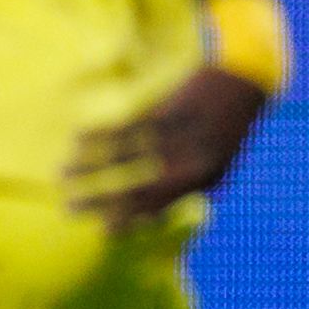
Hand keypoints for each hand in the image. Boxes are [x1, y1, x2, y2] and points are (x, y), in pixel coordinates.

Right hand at [72, 67, 271, 227]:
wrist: (247, 78)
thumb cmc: (229, 123)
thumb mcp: (220, 161)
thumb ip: (191, 183)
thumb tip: (157, 210)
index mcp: (206, 177)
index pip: (160, 205)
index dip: (129, 219)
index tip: (102, 231)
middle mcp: (193, 160)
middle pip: (139, 186)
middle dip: (101, 200)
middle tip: (68, 209)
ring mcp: (181, 134)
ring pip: (126, 156)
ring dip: (90, 166)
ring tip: (62, 175)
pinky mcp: (171, 108)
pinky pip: (130, 126)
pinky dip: (102, 133)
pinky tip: (78, 138)